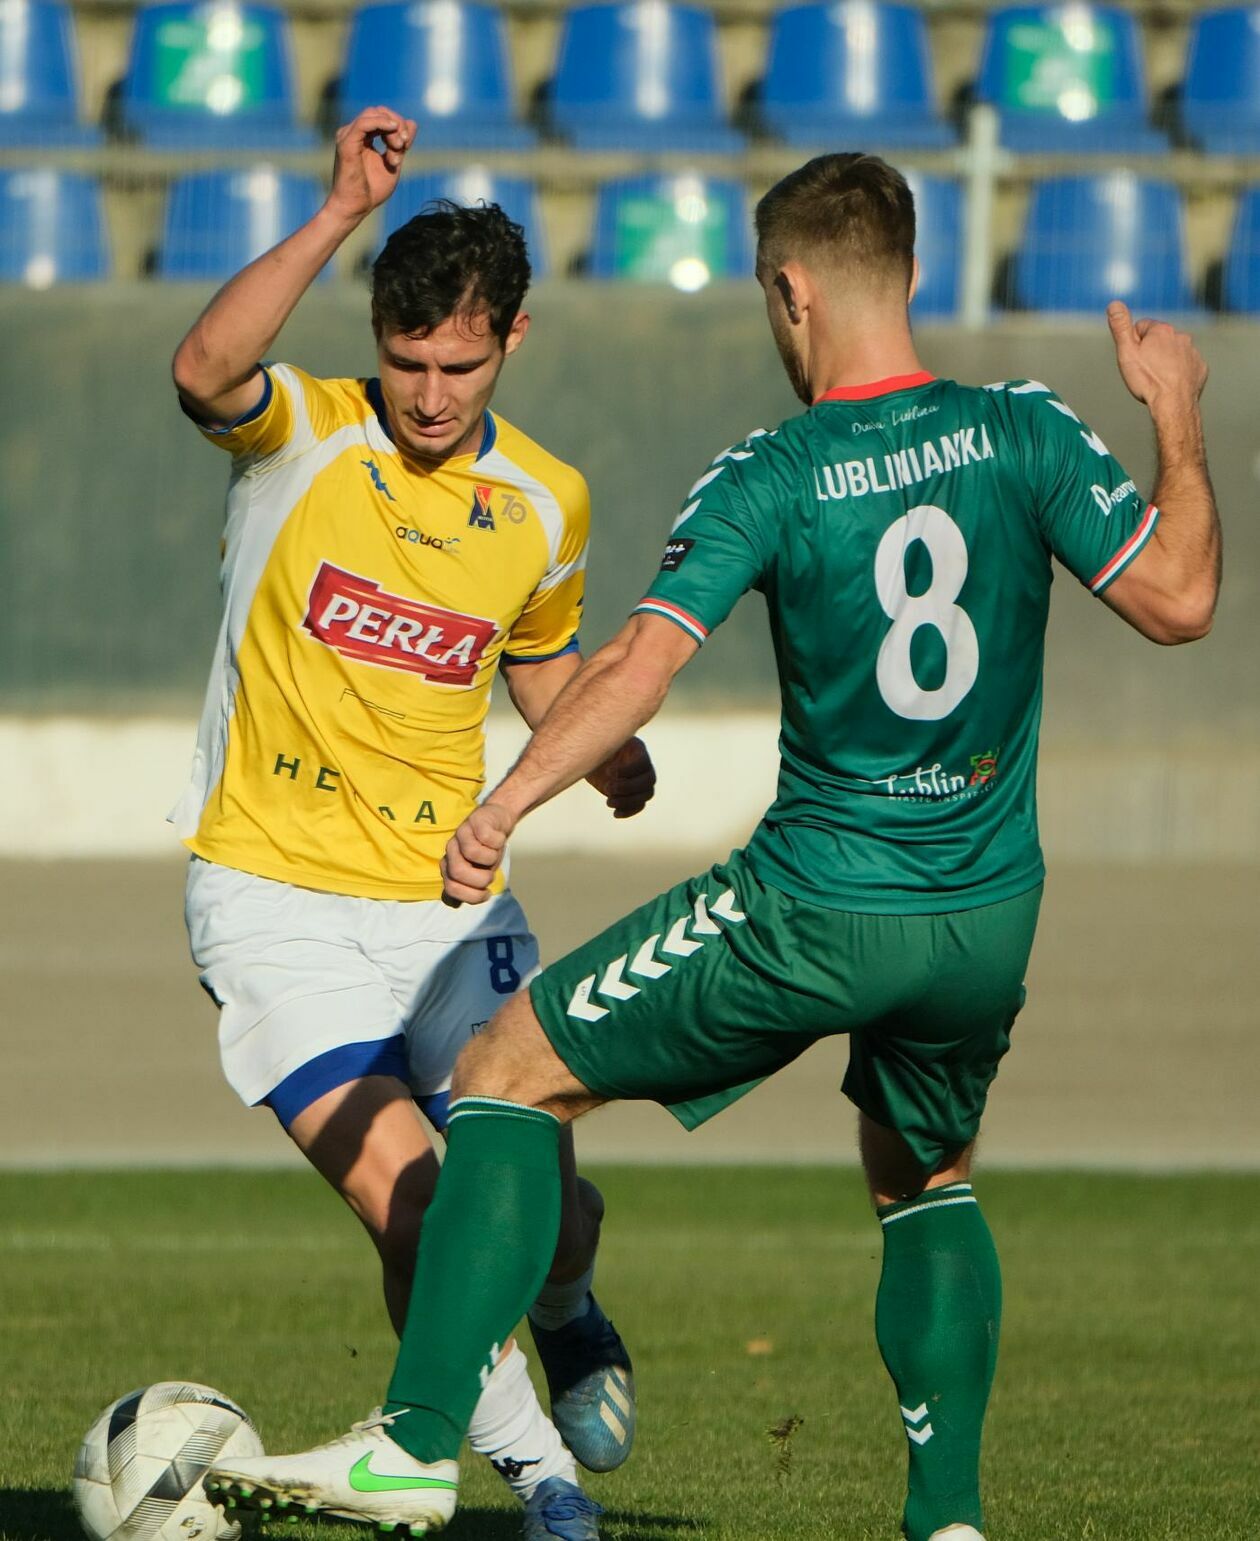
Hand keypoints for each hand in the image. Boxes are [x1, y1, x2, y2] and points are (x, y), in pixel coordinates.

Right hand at [326, 107, 416, 223]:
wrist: (355, 207)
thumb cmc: (371, 190)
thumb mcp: (393, 163)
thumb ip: (402, 144)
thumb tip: (412, 122)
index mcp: (363, 136)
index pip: (383, 117)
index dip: (399, 126)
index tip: (406, 147)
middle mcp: (353, 132)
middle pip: (379, 112)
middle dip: (397, 126)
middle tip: (403, 146)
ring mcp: (348, 135)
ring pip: (373, 114)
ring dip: (391, 128)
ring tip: (397, 149)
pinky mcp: (346, 143)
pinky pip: (364, 123)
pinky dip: (381, 123)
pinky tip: (393, 128)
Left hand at [441, 803, 515, 904]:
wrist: (497, 822)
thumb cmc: (487, 850)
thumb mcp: (478, 872)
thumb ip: (465, 887)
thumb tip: (454, 904)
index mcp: (449, 866)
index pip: (451, 888)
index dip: (472, 896)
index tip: (486, 893)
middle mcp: (451, 850)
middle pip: (457, 871)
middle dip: (480, 879)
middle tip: (490, 875)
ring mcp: (461, 833)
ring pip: (472, 853)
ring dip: (491, 859)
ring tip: (494, 855)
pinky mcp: (474, 821)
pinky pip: (486, 837)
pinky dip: (498, 842)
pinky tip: (498, 840)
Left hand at [585, 737, 655, 818]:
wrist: (592, 760)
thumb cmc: (595, 748)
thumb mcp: (597, 744)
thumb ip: (601, 746)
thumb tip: (598, 751)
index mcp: (637, 749)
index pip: (643, 762)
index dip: (629, 770)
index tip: (609, 771)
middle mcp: (643, 765)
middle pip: (649, 780)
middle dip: (629, 787)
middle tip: (608, 787)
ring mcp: (640, 781)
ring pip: (646, 795)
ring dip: (628, 801)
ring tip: (609, 802)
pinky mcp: (634, 795)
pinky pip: (639, 805)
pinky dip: (629, 811)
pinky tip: (615, 813)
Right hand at [1107, 301, 1206, 414]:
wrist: (1173, 404)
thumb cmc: (1147, 379)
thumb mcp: (1126, 352)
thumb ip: (1121, 327)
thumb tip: (1114, 303)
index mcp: (1161, 330)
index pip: (1141, 327)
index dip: (1134, 343)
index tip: (1134, 359)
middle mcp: (1180, 336)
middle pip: (1159, 339)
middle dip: (1151, 351)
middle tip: (1144, 371)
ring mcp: (1193, 352)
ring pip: (1174, 352)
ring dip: (1165, 361)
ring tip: (1158, 379)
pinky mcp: (1200, 368)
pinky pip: (1187, 365)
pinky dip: (1179, 372)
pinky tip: (1171, 384)